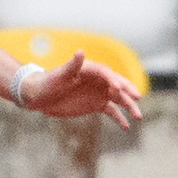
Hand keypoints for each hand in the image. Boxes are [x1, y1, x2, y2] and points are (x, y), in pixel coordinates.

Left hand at [19, 51, 143, 129]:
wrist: (39, 96)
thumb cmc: (47, 82)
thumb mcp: (59, 74)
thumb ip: (72, 65)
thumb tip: (80, 51)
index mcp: (91, 70)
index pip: (106, 73)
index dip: (113, 80)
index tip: (118, 88)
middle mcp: (98, 81)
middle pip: (118, 85)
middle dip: (128, 91)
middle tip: (138, 98)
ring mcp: (98, 93)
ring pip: (118, 99)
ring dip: (129, 107)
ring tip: (138, 117)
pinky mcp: (96, 105)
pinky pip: (111, 111)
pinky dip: (119, 118)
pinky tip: (126, 126)